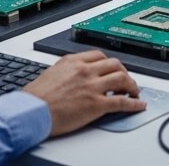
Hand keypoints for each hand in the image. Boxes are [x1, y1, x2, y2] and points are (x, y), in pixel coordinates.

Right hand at [23, 50, 145, 135]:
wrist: (30, 111)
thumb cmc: (34, 98)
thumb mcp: (50, 74)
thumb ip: (64, 72)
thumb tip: (70, 77)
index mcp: (72, 62)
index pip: (99, 56)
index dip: (109, 63)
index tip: (112, 68)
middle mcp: (84, 71)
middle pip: (114, 64)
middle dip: (124, 72)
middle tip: (126, 80)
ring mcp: (92, 87)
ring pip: (122, 78)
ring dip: (132, 85)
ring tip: (134, 92)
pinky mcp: (96, 104)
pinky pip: (121, 101)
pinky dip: (134, 103)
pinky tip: (138, 105)